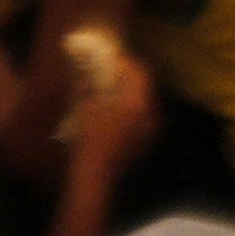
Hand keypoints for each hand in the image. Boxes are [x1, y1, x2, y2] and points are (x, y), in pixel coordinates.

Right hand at [66, 52, 157, 175]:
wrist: (95, 176)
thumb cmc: (90, 138)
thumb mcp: (85, 106)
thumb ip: (87, 83)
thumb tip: (84, 68)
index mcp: (138, 103)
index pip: (140, 74)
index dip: (127, 64)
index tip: (114, 59)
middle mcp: (150, 116)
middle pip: (145, 88)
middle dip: (130, 78)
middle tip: (113, 73)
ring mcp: (149, 132)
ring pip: (144, 104)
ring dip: (130, 95)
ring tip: (112, 92)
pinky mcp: (144, 144)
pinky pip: (142, 119)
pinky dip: (131, 111)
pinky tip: (114, 114)